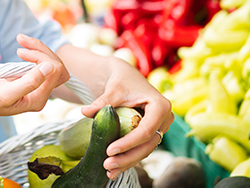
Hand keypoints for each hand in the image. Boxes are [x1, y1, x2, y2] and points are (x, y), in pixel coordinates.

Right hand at [0, 34, 67, 118]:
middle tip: (21, 41)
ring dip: (38, 48)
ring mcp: (36, 87)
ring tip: (20, 39)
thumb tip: (50, 67)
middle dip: (41, 50)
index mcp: (38, 100)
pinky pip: (41, 62)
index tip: (20, 52)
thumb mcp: (6, 92)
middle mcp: (41, 94)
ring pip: (50, 63)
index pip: (55, 72)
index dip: (42, 57)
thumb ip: (30, 82)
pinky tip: (22, 46)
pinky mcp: (30, 79)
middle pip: (56, 67)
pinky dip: (34, 51)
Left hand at [80, 59, 173, 179]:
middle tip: (107, 164)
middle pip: (148, 144)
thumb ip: (102, 102)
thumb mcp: (113, 90)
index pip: (145, 130)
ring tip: (109, 171)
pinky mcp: (152, 133)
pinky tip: (115, 168)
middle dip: (128, 157)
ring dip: (128, 162)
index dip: (128, 143)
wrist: (127, 78)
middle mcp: (165, 119)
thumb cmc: (122, 81)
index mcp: (161, 106)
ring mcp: (160, 128)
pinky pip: (142, 148)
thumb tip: (84, 111)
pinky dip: (129, 158)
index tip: (109, 150)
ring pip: (146, 150)